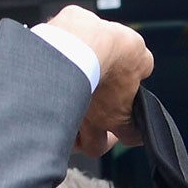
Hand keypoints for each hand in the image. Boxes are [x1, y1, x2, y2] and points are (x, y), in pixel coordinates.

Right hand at [44, 5, 153, 155]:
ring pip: (67, 139)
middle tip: (101, 128)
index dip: (133, 134)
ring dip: (72, 133)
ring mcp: (67, 114)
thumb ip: (140, 67)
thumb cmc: (111, 49)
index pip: (130, 136)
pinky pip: (47, 117)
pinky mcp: (47, 101)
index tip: (133, 130)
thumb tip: (139, 68)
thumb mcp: (138, 55)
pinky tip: (53, 99)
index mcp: (116, 115)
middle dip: (98, 140)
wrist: (78, 40)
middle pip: (94, 147)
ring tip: (74, 120)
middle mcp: (91, 122)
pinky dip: (51, 112)